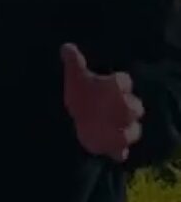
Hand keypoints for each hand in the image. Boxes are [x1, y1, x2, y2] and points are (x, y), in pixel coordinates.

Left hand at [62, 43, 144, 162]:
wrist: (74, 119)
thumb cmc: (79, 96)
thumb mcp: (75, 79)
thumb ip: (74, 63)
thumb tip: (65, 47)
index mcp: (114, 88)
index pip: (122, 82)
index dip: (119, 83)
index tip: (113, 84)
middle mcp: (122, 107)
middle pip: (135, 107)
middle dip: (129, 108)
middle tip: (119, 110)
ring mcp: (120, 127)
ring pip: (133, 130)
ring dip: (128, 132)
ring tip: (118, 134)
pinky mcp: (113, 144)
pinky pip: (121, 150)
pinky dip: (119, 152)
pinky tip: (116, 154)